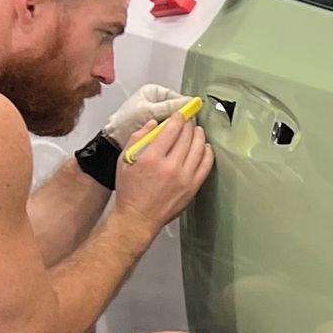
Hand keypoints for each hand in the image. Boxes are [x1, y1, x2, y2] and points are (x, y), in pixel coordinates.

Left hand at [104, 82, 191, 150]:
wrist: (113, 140)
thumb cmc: (125, 122)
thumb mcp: (149, 111)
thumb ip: (170, 107)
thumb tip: (191, 103)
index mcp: (155, 92)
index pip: (179, 99)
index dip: (185, 110)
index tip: (190, 119)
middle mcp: (158, 101)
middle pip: (178, 110)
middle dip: (180, 121)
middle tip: (182, 130)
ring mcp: (158, 115)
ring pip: (175, 122)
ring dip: (176, 129)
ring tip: (174, 136)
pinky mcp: (157, 127)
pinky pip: (170, 130)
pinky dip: (171, 136)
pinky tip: (170, 141)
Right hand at [112, 106, 211, 234]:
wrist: (138, 218)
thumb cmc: (130, 192)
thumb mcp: (124, 161)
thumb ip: (137, 139)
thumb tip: (152, 125)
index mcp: (151, 158)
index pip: (171, 130)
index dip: (177, 119)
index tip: (179, 115)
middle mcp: (170, 167)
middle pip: (186, 137)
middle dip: (188, 125)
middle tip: (188, 120)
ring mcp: (184, 178)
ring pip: (198, 149)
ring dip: (199, 136)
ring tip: (197, 130)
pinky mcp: (192, 187)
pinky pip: (206, 165)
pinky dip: (207, 153)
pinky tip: (205, 147)